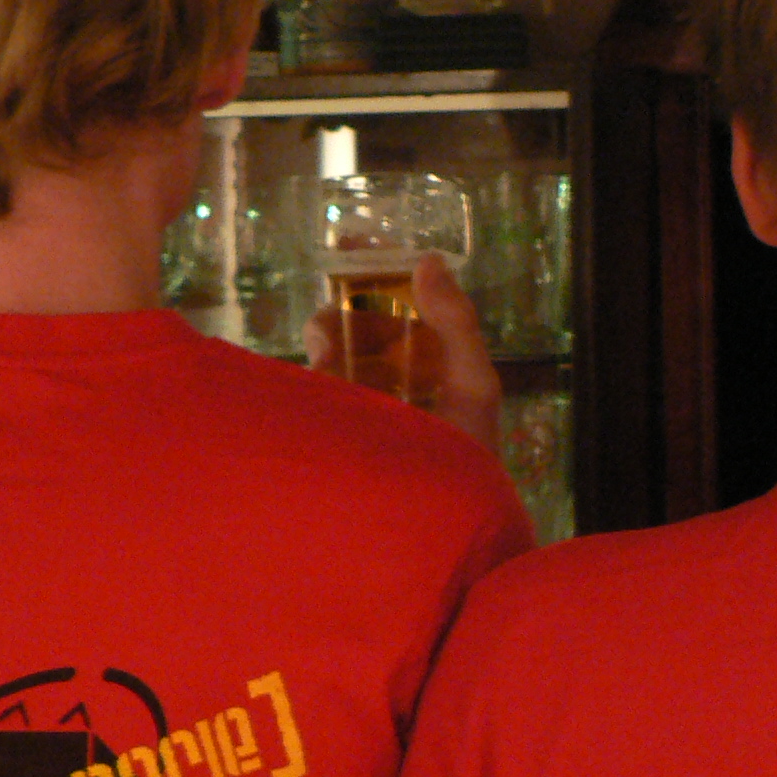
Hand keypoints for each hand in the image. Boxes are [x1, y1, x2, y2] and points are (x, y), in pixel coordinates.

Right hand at [305, 254, 501, 452]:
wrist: (431, 534)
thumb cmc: (462, 461)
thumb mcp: (471, 384)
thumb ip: (456, 322)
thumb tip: (428, 259)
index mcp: (430, 364)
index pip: (399, 305)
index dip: (374, 271)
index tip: (349, 242)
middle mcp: (391, 380)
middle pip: (356, 324)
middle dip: (340, 314)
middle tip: (327, 329)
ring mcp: (357, 407)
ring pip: (327, 352)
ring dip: (323, 344)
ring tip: (324, 362)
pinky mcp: (326, 433)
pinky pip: (305, 390)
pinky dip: (307, 378)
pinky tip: (314, 378)